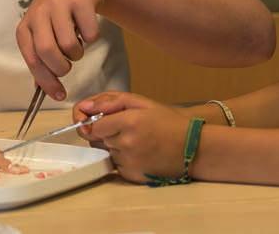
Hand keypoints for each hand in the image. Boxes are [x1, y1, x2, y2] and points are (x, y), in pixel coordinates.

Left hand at [15, 0, 105, 100]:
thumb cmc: (56, 13)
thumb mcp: (41, 32)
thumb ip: (40, 58)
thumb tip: (43, 91)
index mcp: (25, 27)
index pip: (32, 60)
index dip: (46, 81)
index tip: (60, 95)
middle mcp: (39, 14)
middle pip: (47, 52)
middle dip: (61, 68)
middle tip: (67, 66)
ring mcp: (59, 5)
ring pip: (69, 45)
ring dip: (77, 54)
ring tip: (76, 44)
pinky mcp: (80, 0)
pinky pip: (90, 34)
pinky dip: (91, 38)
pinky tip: (86, 28)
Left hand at [73, 91, 193, 182]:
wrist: (193, 147)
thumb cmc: (168, 121)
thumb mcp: (142, 102)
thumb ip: (111, 101)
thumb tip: (85, 107)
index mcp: (128, 122)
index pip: (93, 126)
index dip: (96, 122)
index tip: (104, 120)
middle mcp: (126, 144)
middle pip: (97, 140)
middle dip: (106, 133)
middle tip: (126, 128)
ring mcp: (129, 162)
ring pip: (106, 152)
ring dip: (113, 146)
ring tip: (135, 140)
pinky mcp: (132, 176)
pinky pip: (115, 165)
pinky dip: (121, 159)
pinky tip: (139, 152)